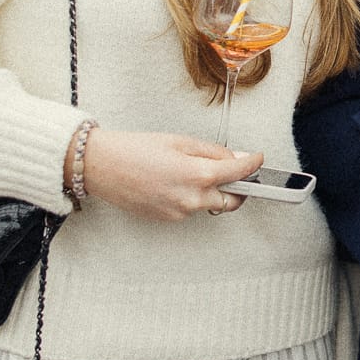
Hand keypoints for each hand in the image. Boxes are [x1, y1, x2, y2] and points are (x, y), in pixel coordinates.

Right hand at [80, 130, 263, 220]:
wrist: (102, 167)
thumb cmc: (135, 150)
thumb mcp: (180, 141)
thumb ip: (212, 152)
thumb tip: (233, 158)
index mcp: (198, 175)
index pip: (239, 173)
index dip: (253, 164)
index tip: (257, 160)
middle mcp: (192, 199)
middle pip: (231, 200)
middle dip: (238, 188)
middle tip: (236, 173)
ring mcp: (180, 212)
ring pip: (209, 204)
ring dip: (211, 191)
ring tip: (190, 170)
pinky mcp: (168, 219)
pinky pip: (190, 209)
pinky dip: (191, 197)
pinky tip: (174, 181)